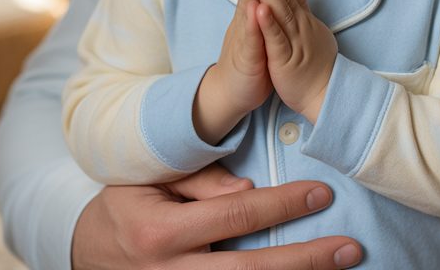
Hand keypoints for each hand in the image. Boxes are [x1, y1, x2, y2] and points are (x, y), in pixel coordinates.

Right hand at [71, 163, 362, 268]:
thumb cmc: (128, 205)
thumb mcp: (150, 180)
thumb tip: (248, 189)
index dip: (282, 204)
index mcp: (159, 232)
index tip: (322, 193)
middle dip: (305, 259)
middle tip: (349, 246)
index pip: (234, 215)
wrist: (89, 253)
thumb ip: (199, 179)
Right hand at [196, 0, 270, 143]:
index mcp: (253, 15)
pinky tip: (254, 9)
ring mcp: (245, 39)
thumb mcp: (257, 30)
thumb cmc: (250, 59)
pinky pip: (250, 39)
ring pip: (247, 10)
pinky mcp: (246, 58)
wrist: (232, 91)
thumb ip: (261, 8)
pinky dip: (252, 23)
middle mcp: (246, 22)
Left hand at [253, 0, 337, 122]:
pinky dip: (268, 23)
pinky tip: (259, 8)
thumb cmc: (317, 68)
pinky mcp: (286, 59)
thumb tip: (301, 0)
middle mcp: (300, 25)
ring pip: (280, 10)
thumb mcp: (311, 35)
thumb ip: (303, 16)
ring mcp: (294, 40)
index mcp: (303, 19)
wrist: (326, 96)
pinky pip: (276, 39)